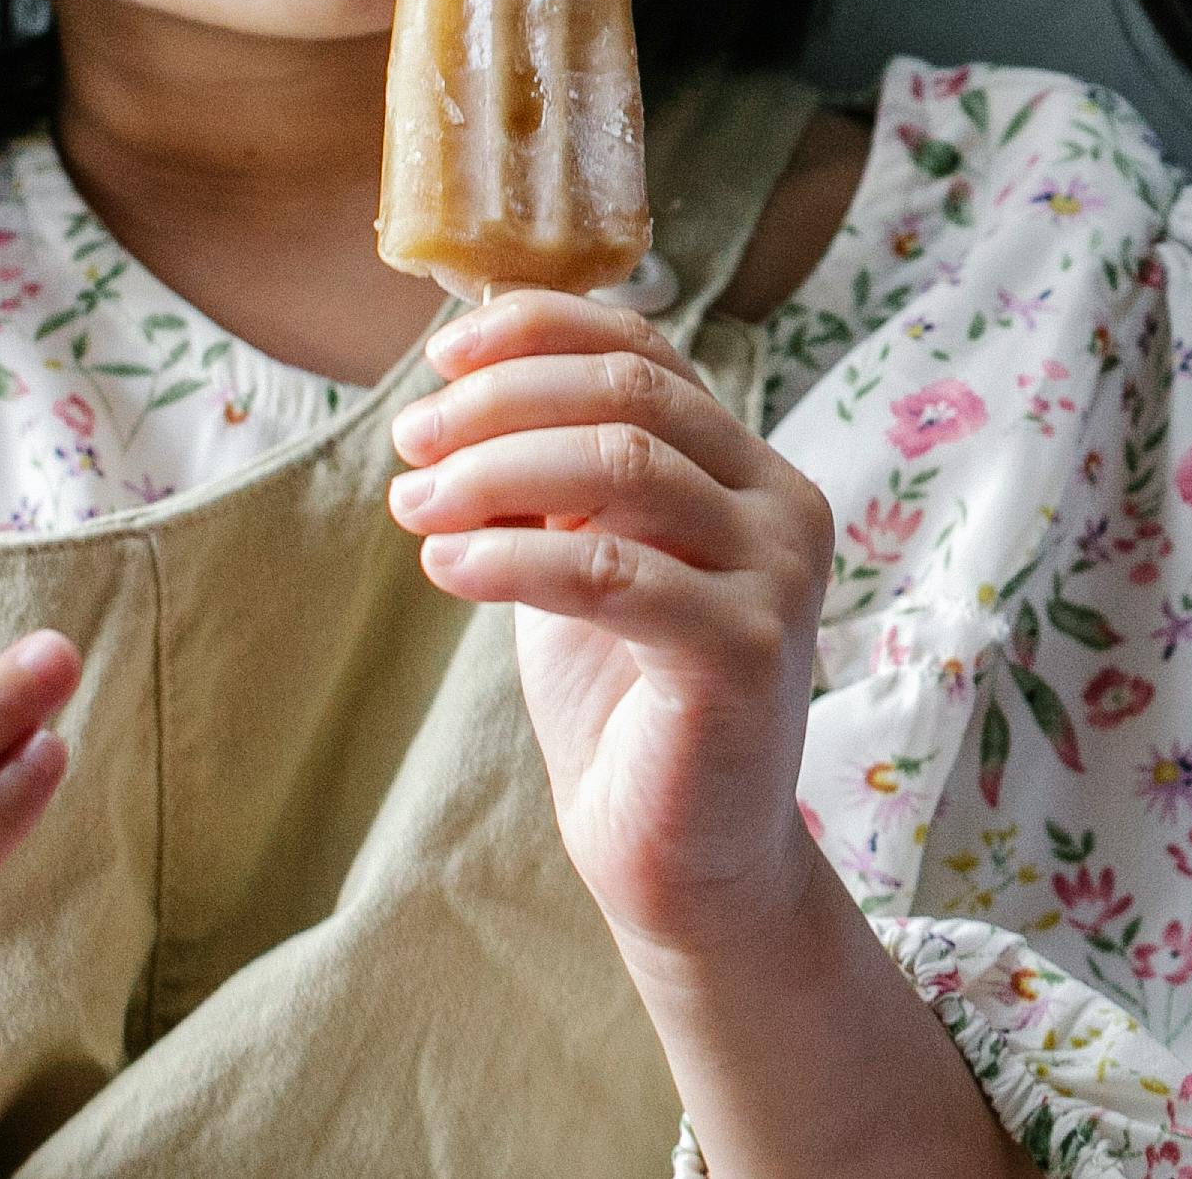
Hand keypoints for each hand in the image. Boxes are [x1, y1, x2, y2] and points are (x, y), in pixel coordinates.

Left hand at [389, 294, 837, 967]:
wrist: (684, 859)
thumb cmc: (625, 708)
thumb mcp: (585, 562)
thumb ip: (555, 482)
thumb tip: (461, 389)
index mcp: (749, 470)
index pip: (648, 352)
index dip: (540, 332)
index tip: (441, 356)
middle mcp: (782, 506)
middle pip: (633, 394)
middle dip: (501, 402)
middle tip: (410, 441)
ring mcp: (776, 575)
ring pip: (622, 466)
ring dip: (493, 472)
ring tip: (413, 504)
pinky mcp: (747, 651)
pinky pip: (611, 573)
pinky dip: (511, 558)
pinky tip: (444, 566)